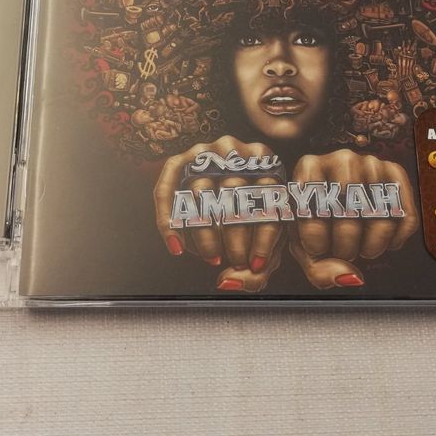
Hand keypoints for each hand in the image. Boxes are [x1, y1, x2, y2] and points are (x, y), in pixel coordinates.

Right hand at [153, 135, 283, 291]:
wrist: (229, 187)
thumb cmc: (251, 220)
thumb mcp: (263, 241)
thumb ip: (256, 271)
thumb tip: (227, 283)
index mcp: (268, 162)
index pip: (268, 198)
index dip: (263, 237)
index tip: (257, 263)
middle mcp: (236, 151)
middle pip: (235, 194)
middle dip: (234, 237)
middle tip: (234, 261)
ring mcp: (205, 153)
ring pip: (200, 192)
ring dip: (204, 232)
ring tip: (211, 257)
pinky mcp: (180, 161)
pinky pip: (167, 189)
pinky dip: (169, 219)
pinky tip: (176, 246)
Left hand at [288, 150, 417, 288]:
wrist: (336, 196)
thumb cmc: (317, 222)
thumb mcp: (306, 245)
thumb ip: (319, 269)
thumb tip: (350, 277)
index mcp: (307, 169)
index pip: (312, 214)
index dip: (316, 245)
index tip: (319, 250)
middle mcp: (340, 159)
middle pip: (349, 215)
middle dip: (346, 247)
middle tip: (344, 252)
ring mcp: (370, 163)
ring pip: (382, 216)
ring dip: (373, 245)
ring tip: (364, 249)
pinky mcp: (395, 172)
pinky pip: (406, 215)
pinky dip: (397, 239)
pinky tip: (384, 242)